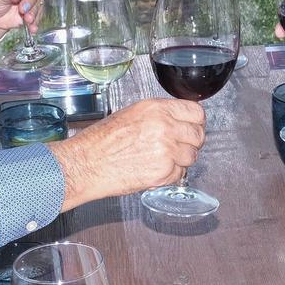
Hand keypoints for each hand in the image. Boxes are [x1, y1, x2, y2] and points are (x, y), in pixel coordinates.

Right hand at [50, 98, 204, 208]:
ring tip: (162, 160)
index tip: (193, 127)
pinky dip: (170, 175)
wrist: (87, 163)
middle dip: (191, 142)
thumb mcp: (132, 114)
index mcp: (157, 109)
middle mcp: (165, 127)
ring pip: (192, 156)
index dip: (196, 122)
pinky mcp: (163, 172)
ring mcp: (166, 150)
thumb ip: (159, 115)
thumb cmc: (102, 140)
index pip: (196, 112)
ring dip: (181, 160)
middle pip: (198, 135)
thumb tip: (178, 120)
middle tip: (179, 146)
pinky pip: (179, 174)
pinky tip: (153, 170)